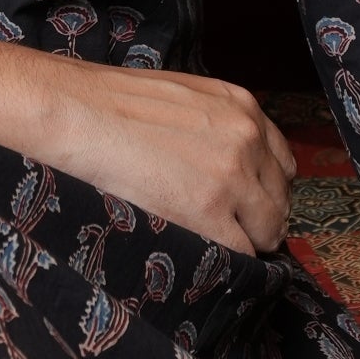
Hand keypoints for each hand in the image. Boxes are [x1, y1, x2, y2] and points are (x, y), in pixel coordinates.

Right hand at [0, 39, 296, 252]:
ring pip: (267, 230)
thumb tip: (221, 161)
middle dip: (260, 220)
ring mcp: (233, 175)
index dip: (264, 190)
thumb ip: (214, 124)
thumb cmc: (111, 104)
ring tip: (218, 248)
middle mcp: (248, 138)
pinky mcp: (210, 209)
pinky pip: (240, 252)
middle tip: (235, 235)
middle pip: (280, 199)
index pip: (281, 163)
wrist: (77, 111)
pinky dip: (228, 260)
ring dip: (248, 242)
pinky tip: (205, 257)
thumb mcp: (183, 98)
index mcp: (243, 106)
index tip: (249, 207)